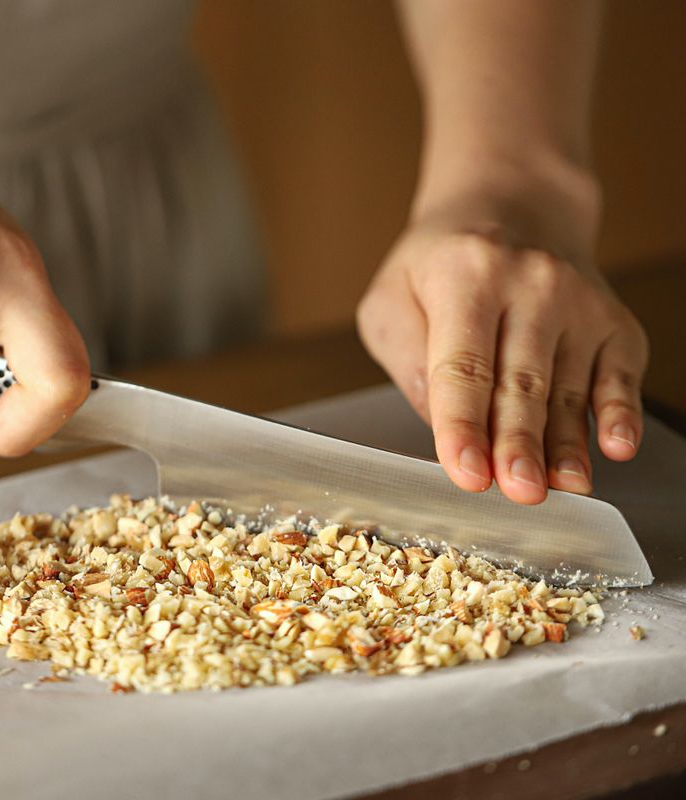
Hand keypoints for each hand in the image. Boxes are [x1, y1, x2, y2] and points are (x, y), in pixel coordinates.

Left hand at [357, 222, 647, 504]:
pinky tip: (615, 445)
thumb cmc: (442, 264)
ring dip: (566, 443)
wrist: (513, 206)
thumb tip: (437, 416)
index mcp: (465, 275)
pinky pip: (618, 374)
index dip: (463, 422)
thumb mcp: (394, 296)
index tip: (465, 471)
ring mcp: (579, 300)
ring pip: (568, 387)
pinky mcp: (612, 319)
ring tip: (561, 487)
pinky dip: (620, 411)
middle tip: (518, 490)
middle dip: (519, 442)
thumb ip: (406, 354)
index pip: (462, 364)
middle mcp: (530, 282)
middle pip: (522, 379)